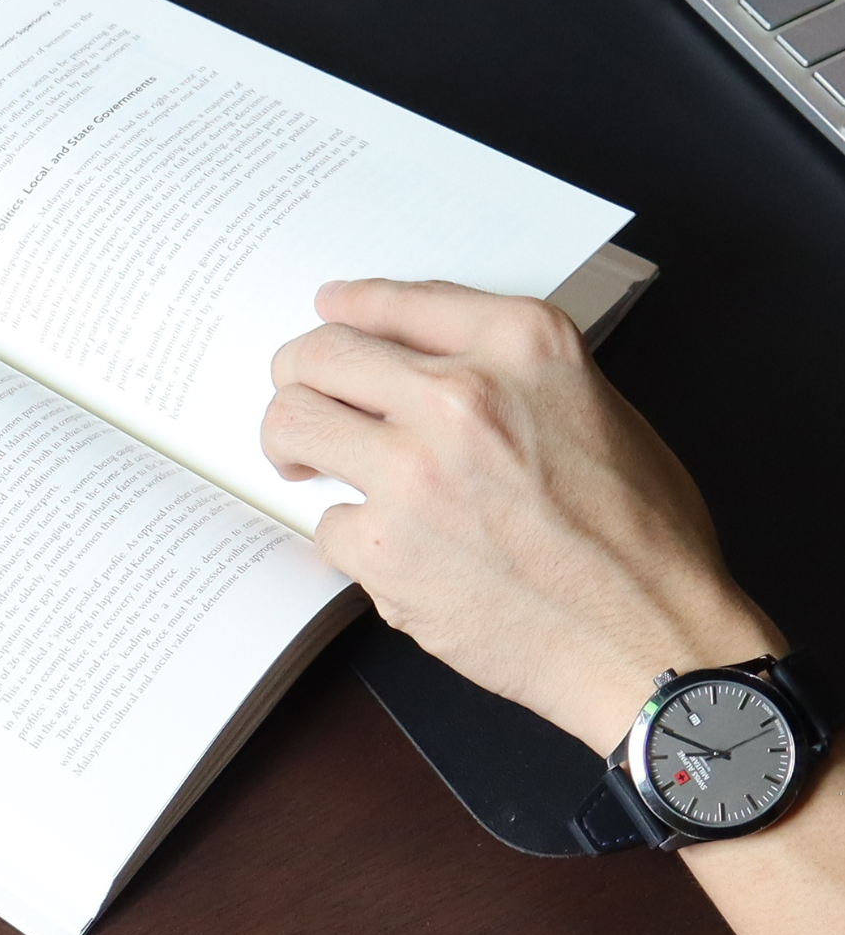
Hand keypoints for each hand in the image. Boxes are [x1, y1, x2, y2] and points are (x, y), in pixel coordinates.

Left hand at [260, 279, 783, 752]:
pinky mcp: (384, 548)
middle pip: (321, 354)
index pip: (399, 301)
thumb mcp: (596, 405)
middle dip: (296, 375)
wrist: (644, 634)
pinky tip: (388, 549)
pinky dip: (348, 537)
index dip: (350, 308)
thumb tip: (430, 370)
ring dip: (291, 444)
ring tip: (306, 465)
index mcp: (521, 345)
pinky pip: (326, 523)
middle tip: (298, 401)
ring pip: (292, 424)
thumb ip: (511, 374)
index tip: (328, 312)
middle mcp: (460, 395)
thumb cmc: (640, 534)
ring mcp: (412, 472)